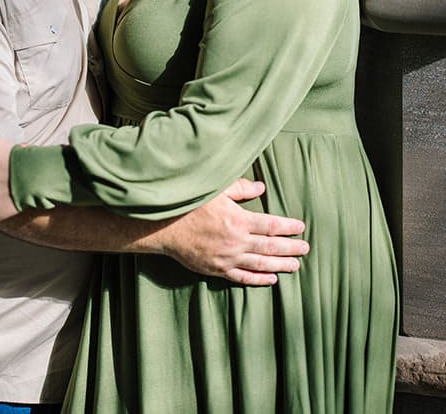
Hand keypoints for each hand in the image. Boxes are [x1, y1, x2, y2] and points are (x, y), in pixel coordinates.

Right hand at [153, 179, 308, 285]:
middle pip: (271, 246)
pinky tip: (271, 279)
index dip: (288, 227)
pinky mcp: (217, 269)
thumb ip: (240, 189)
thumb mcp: (214, 190)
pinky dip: (259, 279)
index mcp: (238, 220)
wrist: (161, 227)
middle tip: (305, 249)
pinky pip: (243, 277)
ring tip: (295, 265)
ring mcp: (227, 258)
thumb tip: (261, 188)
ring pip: (261, 264)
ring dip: (281, 265)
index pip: (271, 225)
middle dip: (291, 248)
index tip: (300, 227)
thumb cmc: (187, 205)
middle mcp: (236, 242)